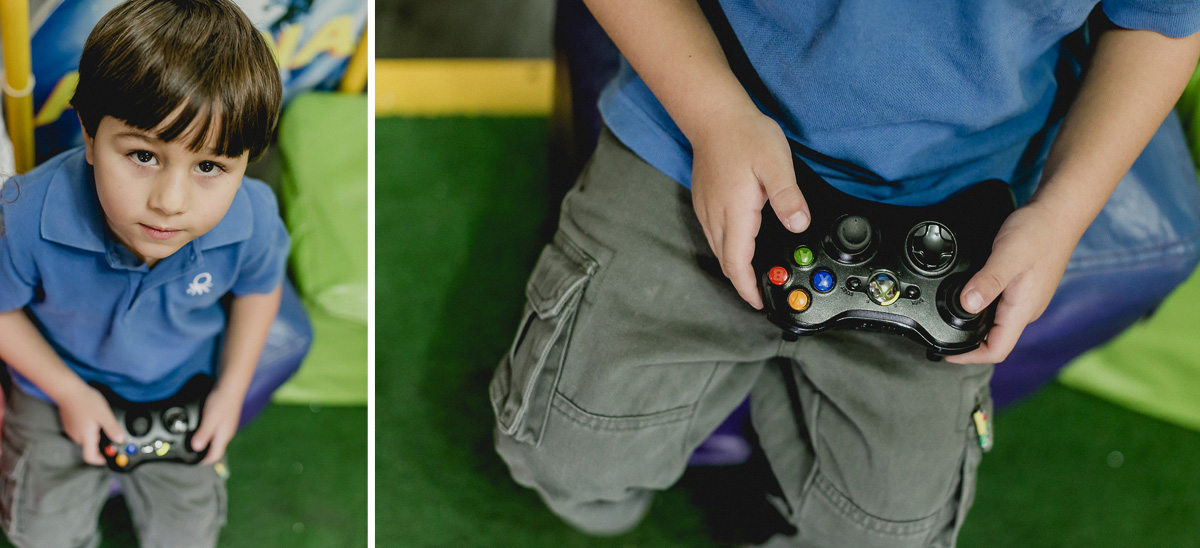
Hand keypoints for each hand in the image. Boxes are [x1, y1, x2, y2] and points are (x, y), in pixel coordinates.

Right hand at [58, 384, 123, 465]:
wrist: (67, 390)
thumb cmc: (85, 401)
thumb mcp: (104, 414)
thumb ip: (112, 428)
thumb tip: (120, 440)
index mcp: (85, 436)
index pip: (90, 457)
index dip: (100, 460)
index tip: (108, 457)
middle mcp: (77, 436)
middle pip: (90, 447)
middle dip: (101, 443)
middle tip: (112, 434)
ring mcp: (72, 430)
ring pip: (86, 438)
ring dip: (95, 435)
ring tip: (102, 422)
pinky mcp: (70, 424)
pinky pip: (81, 431)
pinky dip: (89, 429)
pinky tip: (94, 418)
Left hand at [190, 384, 245, 463]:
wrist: (231, 386)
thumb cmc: (221, 402)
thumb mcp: (209, 419)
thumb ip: (203, 434)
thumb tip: (196, 448)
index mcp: (223, 436)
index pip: (215, 456)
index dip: (204, 462)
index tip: (192, 463)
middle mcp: (227, 433)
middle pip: (215, 449)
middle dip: (204, 454)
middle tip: (190, 454)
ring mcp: (227, 426)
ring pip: (216, 440)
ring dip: (206, 444)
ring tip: (193, 443)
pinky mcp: (225, 419)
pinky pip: (216, 432)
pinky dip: (208, 434)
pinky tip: (202, 428)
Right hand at [690, 103, 809, 308]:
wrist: (713, 114)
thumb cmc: (744, 135)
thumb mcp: (776, 163)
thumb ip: (788, 198)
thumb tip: (799, 226)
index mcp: (735, 212)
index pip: (737, 263)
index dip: (747, 288)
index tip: (759, 302)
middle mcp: (716, 215)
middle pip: (726, 261)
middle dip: (742, 281)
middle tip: (763, 290)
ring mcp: (706, 208)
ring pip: (718, 249)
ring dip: (734, 265)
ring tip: (754, 273)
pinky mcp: (704, 200)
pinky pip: (714, 234)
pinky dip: (728, 248)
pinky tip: (741, 242)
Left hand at [946, 201, 1078, 364]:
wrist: (1058, 213)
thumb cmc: (1038, 232)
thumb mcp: (1007, 256)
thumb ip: (987, 282)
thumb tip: (967, 305)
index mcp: (1022, 310)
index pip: (997, 350)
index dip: (970, 357)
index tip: (945, 353)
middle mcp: (1026, 310)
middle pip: (995, 340)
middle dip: (968, 344)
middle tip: (941, 336)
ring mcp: (1027, 299)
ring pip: (998, 324)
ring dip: (975, 326)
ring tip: (949, 318)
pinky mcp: (1024, 288)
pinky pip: (1001, 307)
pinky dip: (982, 309)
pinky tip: (969, 297)